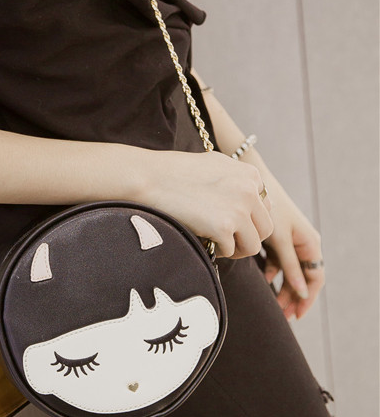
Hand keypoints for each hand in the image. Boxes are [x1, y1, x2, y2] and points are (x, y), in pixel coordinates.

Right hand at [140, 150, 273, 258]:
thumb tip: (250, 198)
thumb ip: (237, 180)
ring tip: (216, 243)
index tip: (231, 222)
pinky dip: (217, 250)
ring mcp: (239, 208)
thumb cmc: (175, 171)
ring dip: (236, 248)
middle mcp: (250, 190)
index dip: (249, 219)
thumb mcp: (215, 165)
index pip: (266, 208)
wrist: (150, 177)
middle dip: (247, 237)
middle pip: (265, 228)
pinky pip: (230, 251)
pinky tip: (202, 240)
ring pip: (254, 245)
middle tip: (225, 239)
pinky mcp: (224, 226)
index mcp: (250, 174)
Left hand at [257, 173, 324, 319]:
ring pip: (290, 271)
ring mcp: (291, 241)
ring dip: (283, 287)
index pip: (315, 278)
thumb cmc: (271, 209)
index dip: (307, 298)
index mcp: (310, 244)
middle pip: (303, 278)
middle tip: (283, 315)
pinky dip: (273, 271)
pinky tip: (265, 279)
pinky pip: (279, 261)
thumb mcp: (280, 239)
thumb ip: (289, 265)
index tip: (296, 315)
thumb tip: (301, 292)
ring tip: (274, 304)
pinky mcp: (277, 238)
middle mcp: (304, 244)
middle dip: (294, 297)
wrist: (256, 184)